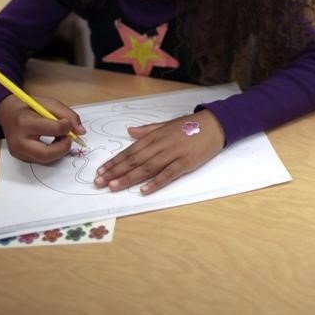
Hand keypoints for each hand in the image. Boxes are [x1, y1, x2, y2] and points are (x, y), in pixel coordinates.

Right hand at [0, 94, 85, 162]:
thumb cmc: (29, 107)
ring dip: (59, 151)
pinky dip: (52, 153)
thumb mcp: (49, 103)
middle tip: (69, 138)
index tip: (68, 123)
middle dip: (64, 148)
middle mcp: (18, 141)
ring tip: (60, 138)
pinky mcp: (20, 157)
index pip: (52, 130)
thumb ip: (67, 114)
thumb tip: (81, 132)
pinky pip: (41, 160)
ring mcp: (18, 152)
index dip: (66, 127)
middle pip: (46, 154)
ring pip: (45, 160)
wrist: (7, 113)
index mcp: (24, 122)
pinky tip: (52, 142)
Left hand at [94, 109, 224, 194]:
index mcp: (155, 136)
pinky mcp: (185, 163)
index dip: (114, 161)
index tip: (101, 171)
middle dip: (115, 171)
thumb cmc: (191, 125)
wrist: (215, 124)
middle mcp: (161, 145)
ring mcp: (173, 154)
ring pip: (147, 168)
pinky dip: (155, 182)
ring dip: (128, 178)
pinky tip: (143, 190)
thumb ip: (148, 130)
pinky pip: (168, 175)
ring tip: (113, 186)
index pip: (130, 150)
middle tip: (99, 182)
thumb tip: (130, 131)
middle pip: (134, 160)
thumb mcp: (167, 124)